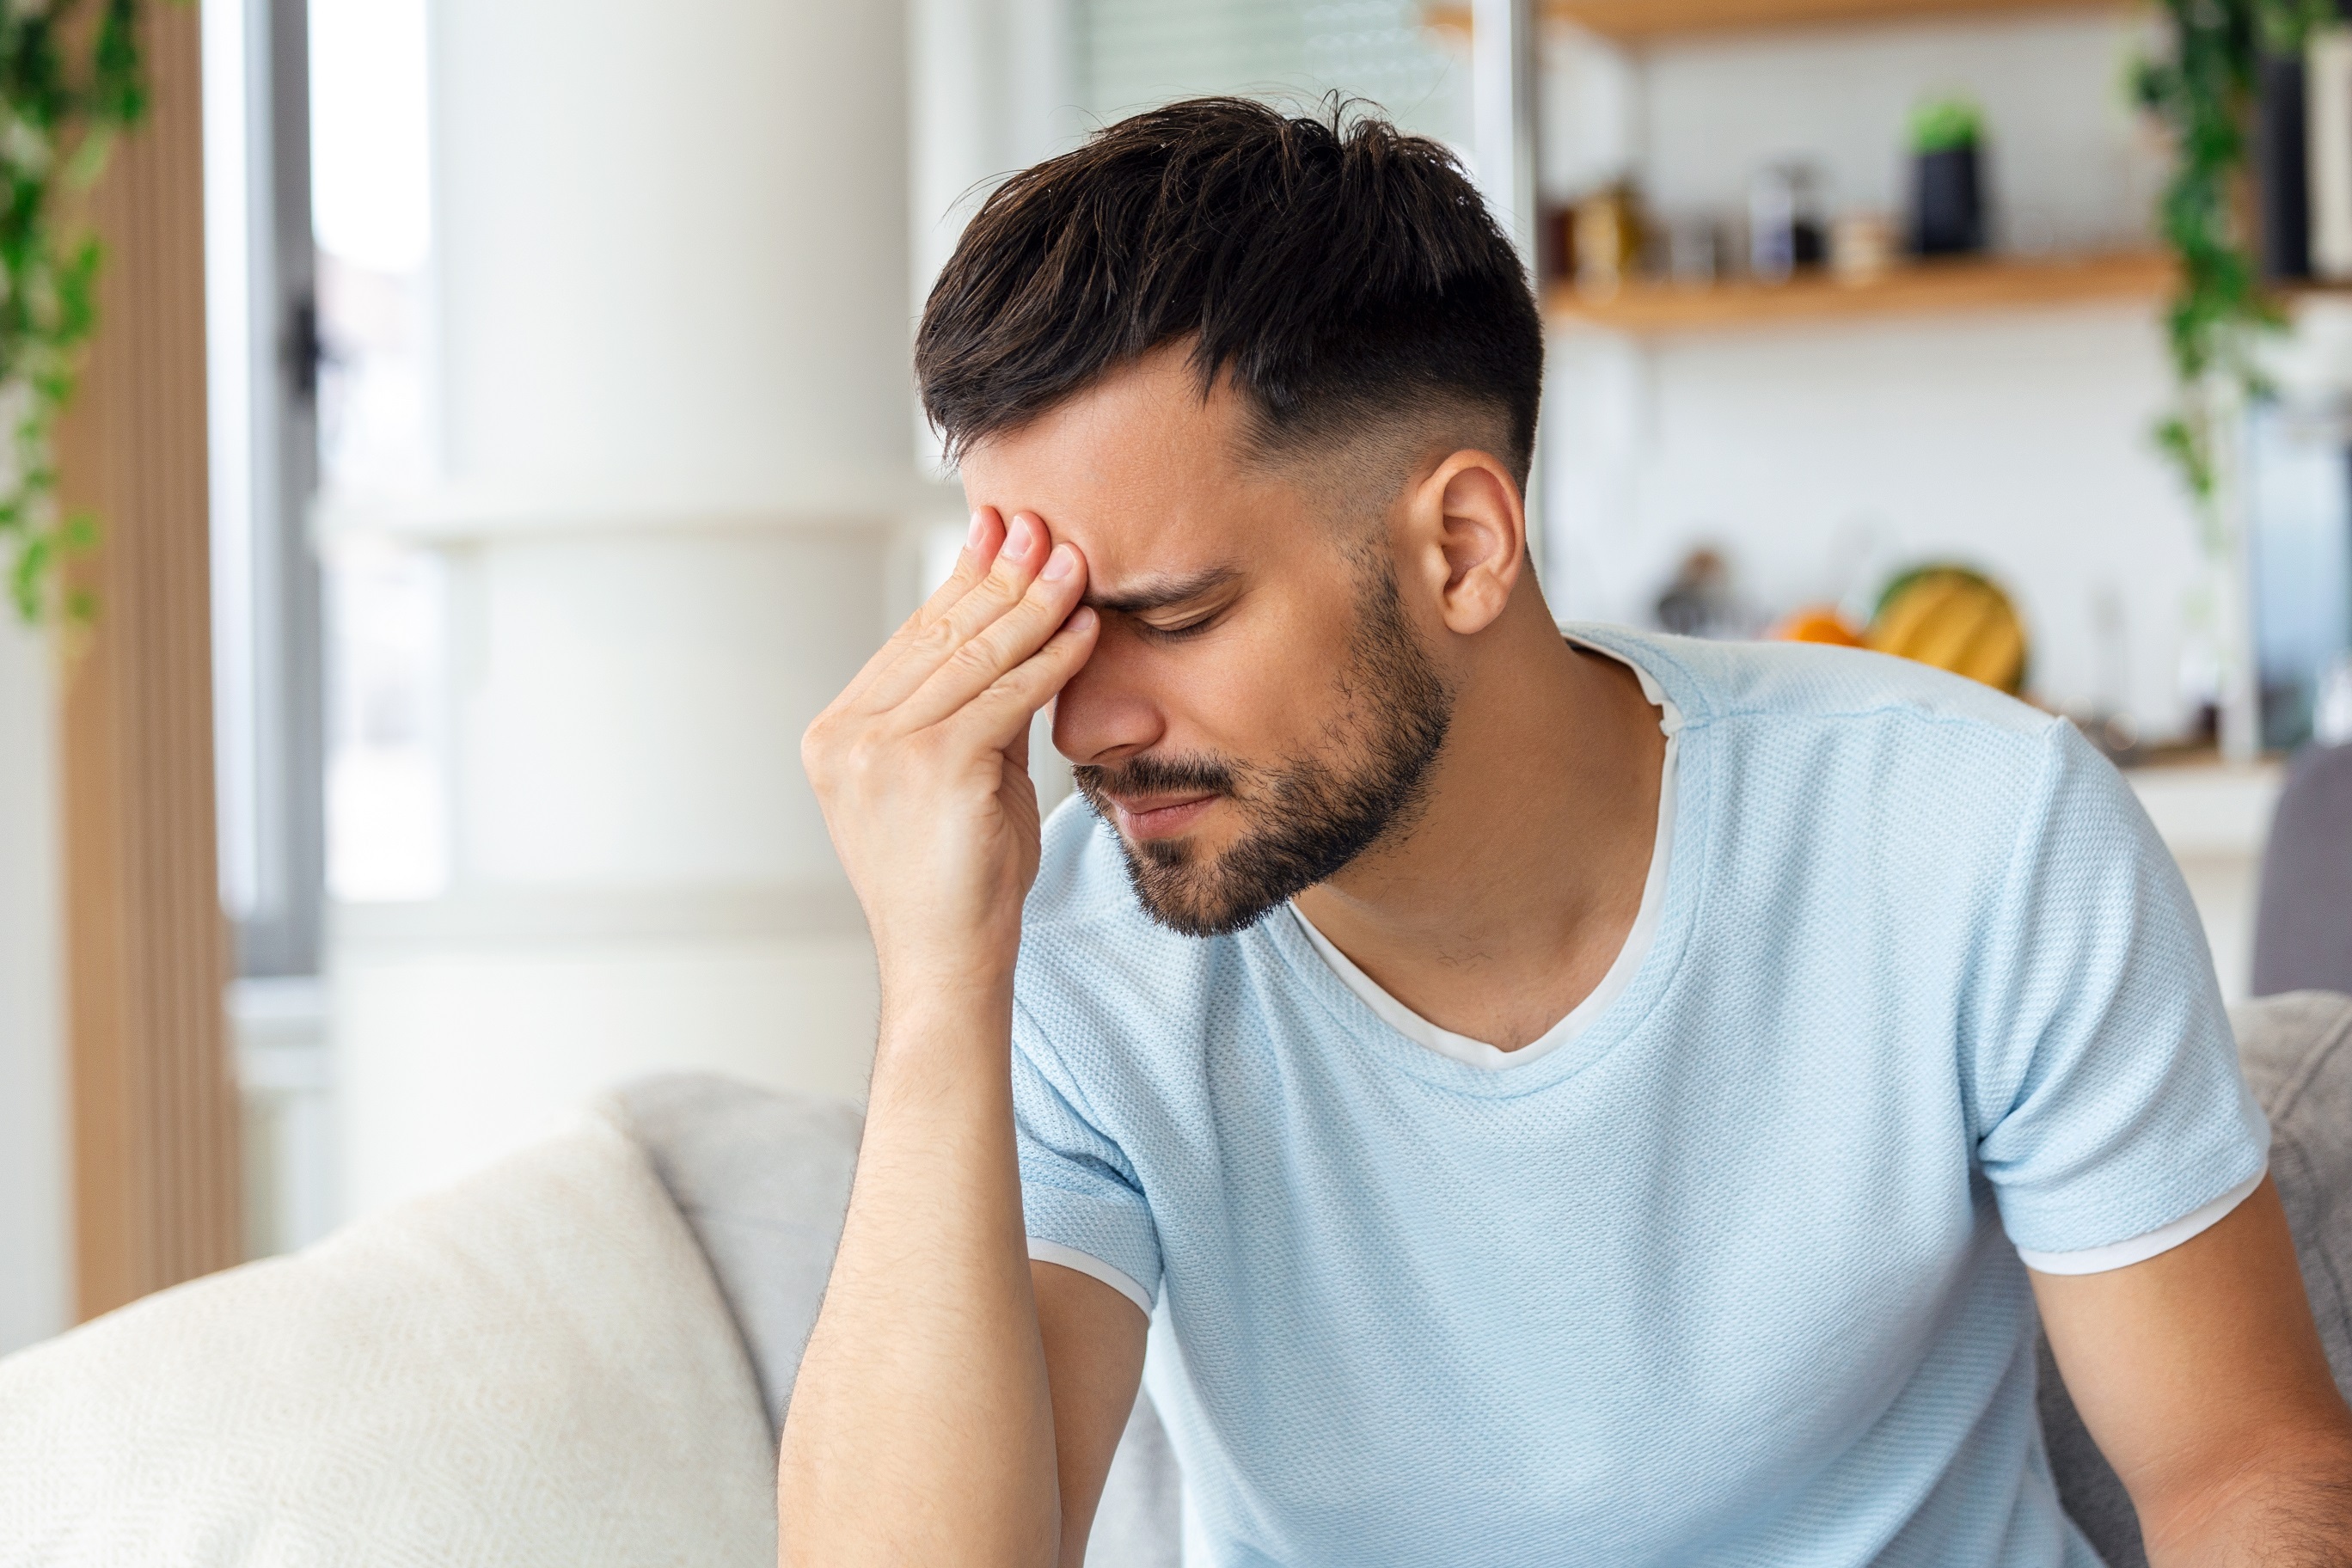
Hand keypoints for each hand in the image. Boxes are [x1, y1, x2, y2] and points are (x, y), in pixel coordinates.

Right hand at [803, 507, 1096, 993]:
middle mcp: (848, 737)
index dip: (962, 582)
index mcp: (838, 734)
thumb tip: (1017, 625)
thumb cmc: (960, 879)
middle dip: (998, 575)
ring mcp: (882, 752)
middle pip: (938, 636)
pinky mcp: (933, 768)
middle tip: (1043, 526)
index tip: (1000, 532)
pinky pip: (1006, 696)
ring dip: (1032, 603)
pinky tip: (1084, 629)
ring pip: (974, 657)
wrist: (949, 963)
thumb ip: (977, 707)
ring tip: (1075, 563)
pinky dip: (1052, 659)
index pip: (912, 640)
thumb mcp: (961, 775)